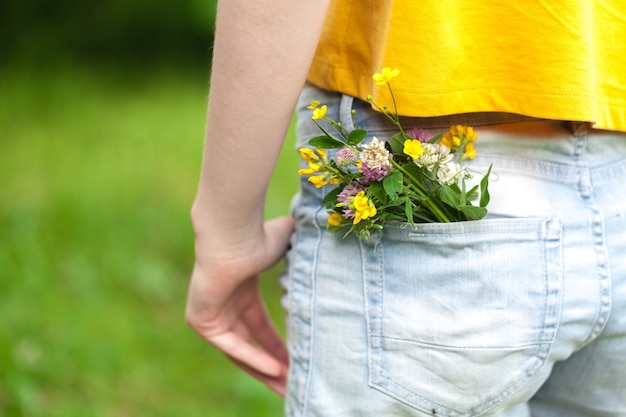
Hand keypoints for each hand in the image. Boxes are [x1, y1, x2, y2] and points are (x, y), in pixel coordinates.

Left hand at [185, 216, 294, 395]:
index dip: (277, 345)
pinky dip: (254, 358)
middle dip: (272, 366)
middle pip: (249, 345)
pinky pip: (231, 347)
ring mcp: (210, 315)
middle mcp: (224, 306)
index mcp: (240, 291)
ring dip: (265, 369)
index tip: (296, 361)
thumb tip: (322, 234)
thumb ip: (299, 248)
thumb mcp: (286, 246)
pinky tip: (276, 370)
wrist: (236, 236)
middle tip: (292, 384)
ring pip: (240, 351)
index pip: (258, 326)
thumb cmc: (259, 236)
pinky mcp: (201, 322)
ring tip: (288, 385)